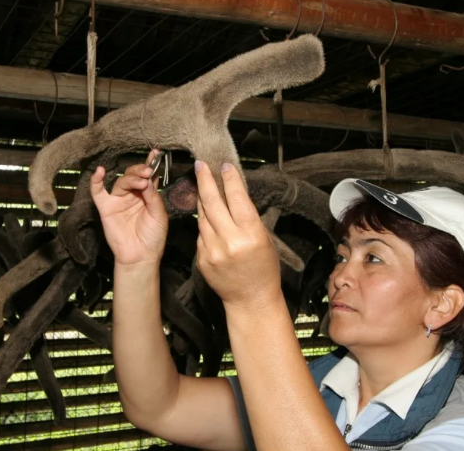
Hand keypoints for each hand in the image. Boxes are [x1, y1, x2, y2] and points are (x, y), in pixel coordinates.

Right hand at [91, 150, 168, 266]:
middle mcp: (133, 195)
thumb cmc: (153, 237)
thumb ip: (154, 197)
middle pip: (134, 176)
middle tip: (148, 172)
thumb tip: (149, 180)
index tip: (156, 153)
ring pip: (121, 182)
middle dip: (141, 171)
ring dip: (131, 178)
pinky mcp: (106, 208)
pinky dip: (96, 181)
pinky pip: (98, 192)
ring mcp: (119, 200)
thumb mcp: (159, 215)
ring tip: (141, 181)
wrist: (141, 256)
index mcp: (148, 195)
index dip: (152, 164)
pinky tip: (100, 171)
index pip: (149, 176)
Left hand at [194, 160, 280, 308]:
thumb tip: (233, 193)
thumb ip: (247, 217)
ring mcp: (212, 251)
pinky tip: (207, 216)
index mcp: (250, 234)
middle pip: (213, 202)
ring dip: (201, 198)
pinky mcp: (201, 259)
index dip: (229, 179)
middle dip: (205, 180)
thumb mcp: (263, 238)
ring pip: (202, 216)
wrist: (251, 299)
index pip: (237, 198)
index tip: (224, 165)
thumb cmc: (263, 268)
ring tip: (201, 185)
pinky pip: (200, 233)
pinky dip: (203, 222)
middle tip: (201, 165)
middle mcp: (229, 241)